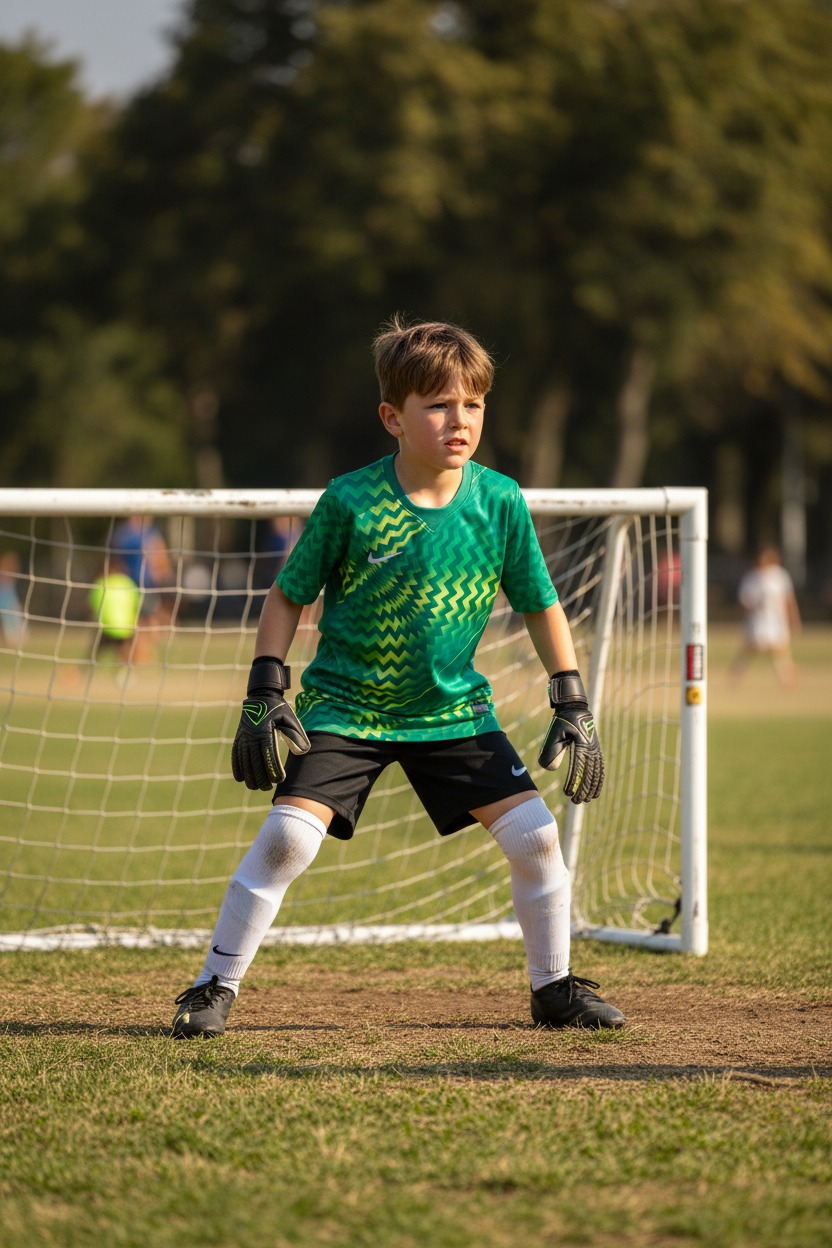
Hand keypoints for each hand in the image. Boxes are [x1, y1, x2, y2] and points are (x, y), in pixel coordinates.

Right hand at [231, 658, 309, 789]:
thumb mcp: (291, 719)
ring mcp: (243, 737)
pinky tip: (240, 778)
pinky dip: (237, 767)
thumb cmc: (279, 709)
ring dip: (249, 776)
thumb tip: (303, 752)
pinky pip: (235, 755)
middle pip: (255, 761)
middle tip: (268, 788)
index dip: (273, 769)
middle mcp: (252, 735)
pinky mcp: (238, 737)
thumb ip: (297, 735)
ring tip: (256, 787)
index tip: (279, 779)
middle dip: (261, 777)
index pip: (268, 755)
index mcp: (265, 731)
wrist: (261, 696)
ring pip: (244, 761)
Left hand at [538, 670, 604, 803]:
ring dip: (592, 787)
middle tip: (576, 802)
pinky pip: (600, 767)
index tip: (568, 794)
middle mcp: (592, 748)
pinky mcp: (596, 749)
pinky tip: (596, 790)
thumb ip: (552, 750)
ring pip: (597, 772)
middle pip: (590, 773)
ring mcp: (596, 749)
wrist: (575, 708)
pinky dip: (599, 780)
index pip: (578, 768)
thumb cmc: (562, 721)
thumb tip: (550, 770)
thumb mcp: (554, 734)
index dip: (574, 782)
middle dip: (584, 789)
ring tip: (587, 800)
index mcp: (581, 744)